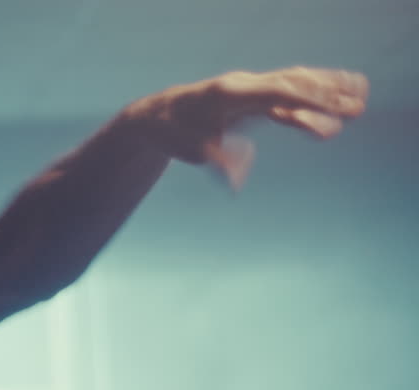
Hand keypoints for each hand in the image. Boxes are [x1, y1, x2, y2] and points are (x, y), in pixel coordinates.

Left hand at [128, 66, 368, 188]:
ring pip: (293, 86)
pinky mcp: (250, 100)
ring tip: (359, 98)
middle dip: (327, 94)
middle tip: (359, 106)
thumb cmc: (173, 133)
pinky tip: (328, 119)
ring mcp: (249, 91)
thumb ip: (219, 161)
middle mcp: (243, 85)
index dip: (309, 100)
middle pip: (293, 85)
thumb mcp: (192, 150)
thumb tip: (239, 177)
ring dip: (325, 92)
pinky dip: (307, 107)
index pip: (278, 92)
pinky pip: (284, 100)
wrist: (157, 118)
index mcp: (230, 92)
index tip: (336, 108)